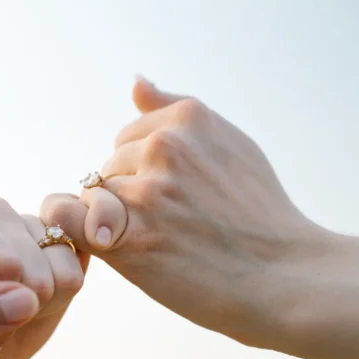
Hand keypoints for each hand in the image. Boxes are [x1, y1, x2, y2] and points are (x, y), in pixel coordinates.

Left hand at [0, 198, 87, 358]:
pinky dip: (58, 304)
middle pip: (35, 272)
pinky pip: (79, 275)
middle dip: (13, 314)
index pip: (0, 264)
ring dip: (36, 311)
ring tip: (2, 312)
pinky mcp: (58, 240)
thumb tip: (24, 299)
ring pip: (63, 276)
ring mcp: (28, 222)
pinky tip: (27, 303)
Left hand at [41, 78, 326, 345]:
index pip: (128, 137)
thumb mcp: (232, 143)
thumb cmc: (261, 214)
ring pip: (97, 197)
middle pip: (110, 166)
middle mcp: (164, 145)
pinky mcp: (130, 237)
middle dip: (131, 193)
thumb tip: (135, 82)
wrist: (284, 277)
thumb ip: (175, 109)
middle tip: (174, 225)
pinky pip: (73, 221)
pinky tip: (117, 247)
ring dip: (117, 220)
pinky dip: (84, 234)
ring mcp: (146, 191)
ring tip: (163, 243)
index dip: (145, 172)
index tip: (178, 198)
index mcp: (189, 116)